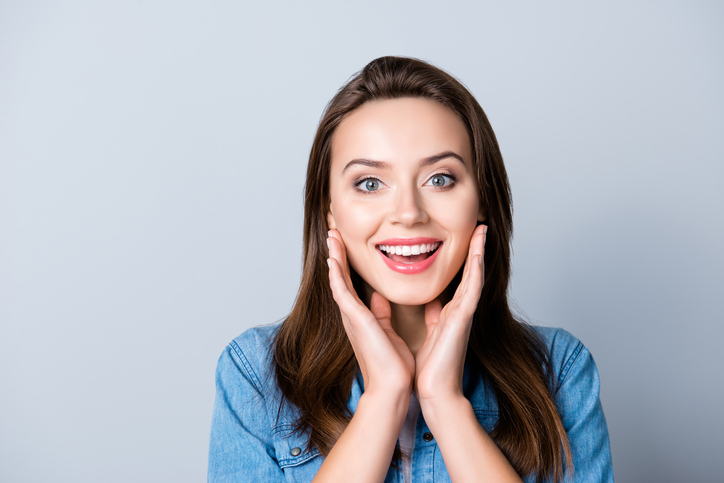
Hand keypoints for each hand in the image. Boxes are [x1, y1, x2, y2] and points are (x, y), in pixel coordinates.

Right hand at [327, 230, 414, 396]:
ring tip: (331, 236)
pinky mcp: (355, 318)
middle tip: (333, 233)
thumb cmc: (394, 365)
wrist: (393, 386)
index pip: (350, 284)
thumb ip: (382, 314)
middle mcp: (352, 315)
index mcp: (361, 318)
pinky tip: (333, 257)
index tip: (345, 245)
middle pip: (339, 278)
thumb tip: (380, 298)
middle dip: (336, 255)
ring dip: (334, 257)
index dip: (347, 264)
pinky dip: (336, 273)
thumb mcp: (388, 331)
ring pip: (338, 280)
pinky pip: (341, 290)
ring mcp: (351, 317)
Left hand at [414, 224, 486, 403]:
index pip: (458, 278)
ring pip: (474, 275)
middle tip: (479, 225)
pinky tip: (477, 253)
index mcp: (449, 312)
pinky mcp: (463, 319)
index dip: (463, 258)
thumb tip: (430, 301)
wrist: (435, 391)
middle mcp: (460, 310)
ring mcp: (464, 313)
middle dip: (475, 249)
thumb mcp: (428, 332)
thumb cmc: (430, 367)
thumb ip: (431, 315)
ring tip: (481, 229)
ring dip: (478, 252)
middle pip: (470, 272)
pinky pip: (472, 288)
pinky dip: (475, 269)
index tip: (464, 237)